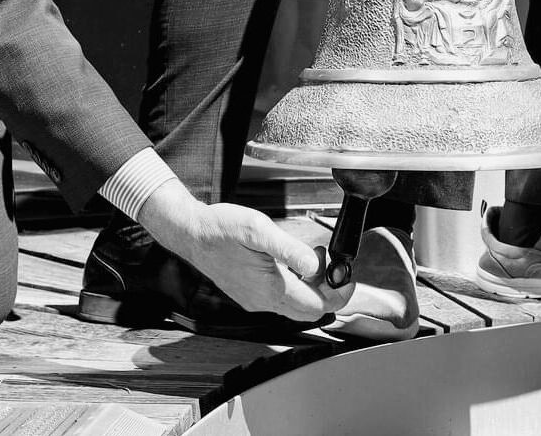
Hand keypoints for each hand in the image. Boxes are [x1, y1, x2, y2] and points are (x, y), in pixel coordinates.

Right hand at [137, 191, 345, 321]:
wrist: (192, 234)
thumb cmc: (221, 229)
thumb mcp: (259, 231)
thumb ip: (289, 249)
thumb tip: (314, 265)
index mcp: (270, 289)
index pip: (316, 306)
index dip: (338, 295)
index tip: (348, 280)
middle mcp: (263, 301)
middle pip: (308, 311)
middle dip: (328, 293)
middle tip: (334, 269)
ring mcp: (255, 300)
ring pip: (295, 307)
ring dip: (312, 289)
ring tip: (313, 259)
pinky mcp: (249, 294)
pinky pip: (281, 300)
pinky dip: (296, 287)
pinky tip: (293, 264)